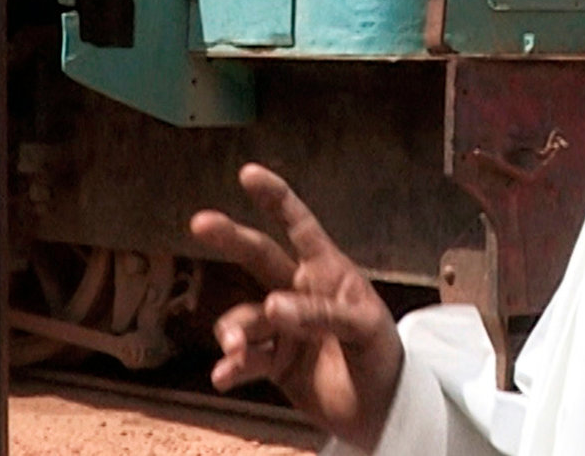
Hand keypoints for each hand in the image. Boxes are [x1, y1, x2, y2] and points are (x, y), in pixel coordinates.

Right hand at [189, 163, 405, 449]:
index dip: (276, 199)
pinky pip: (243, 359)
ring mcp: (283, 328)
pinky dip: (230, 367)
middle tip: (200, 222)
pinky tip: (223, 375)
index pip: (300, 227)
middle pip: (258, 257)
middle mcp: (299, 292)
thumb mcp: (365, 328)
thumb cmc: (383, 357)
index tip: (249, 174)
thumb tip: (271, 307)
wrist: (383, 411)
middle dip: (230, 237)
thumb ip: (320, 314)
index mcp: (328, 272)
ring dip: (235, 332)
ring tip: (236, 350)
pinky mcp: (273, 362)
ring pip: (245, 318)